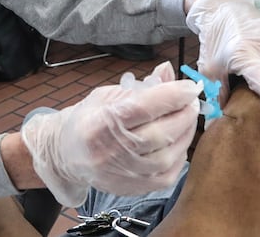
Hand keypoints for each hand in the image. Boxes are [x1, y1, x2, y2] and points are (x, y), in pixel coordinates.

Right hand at [21, 62, 201, 206]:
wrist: (67, 154)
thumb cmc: (89, 119)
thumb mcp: (108, 95)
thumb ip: (140, 86)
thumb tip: (168, 71)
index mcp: (101, 121)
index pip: (143, 108)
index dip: (172, 96)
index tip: (190, 87)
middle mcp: (112, 150)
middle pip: (160, 134)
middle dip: (184, 114)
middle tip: (192, 102)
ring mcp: (123, 173)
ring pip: (168, 156)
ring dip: (185, 134)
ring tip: (187, 119)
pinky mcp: (133, 189)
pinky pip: (168, 174)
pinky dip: (179, 155)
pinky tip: (178, 141)